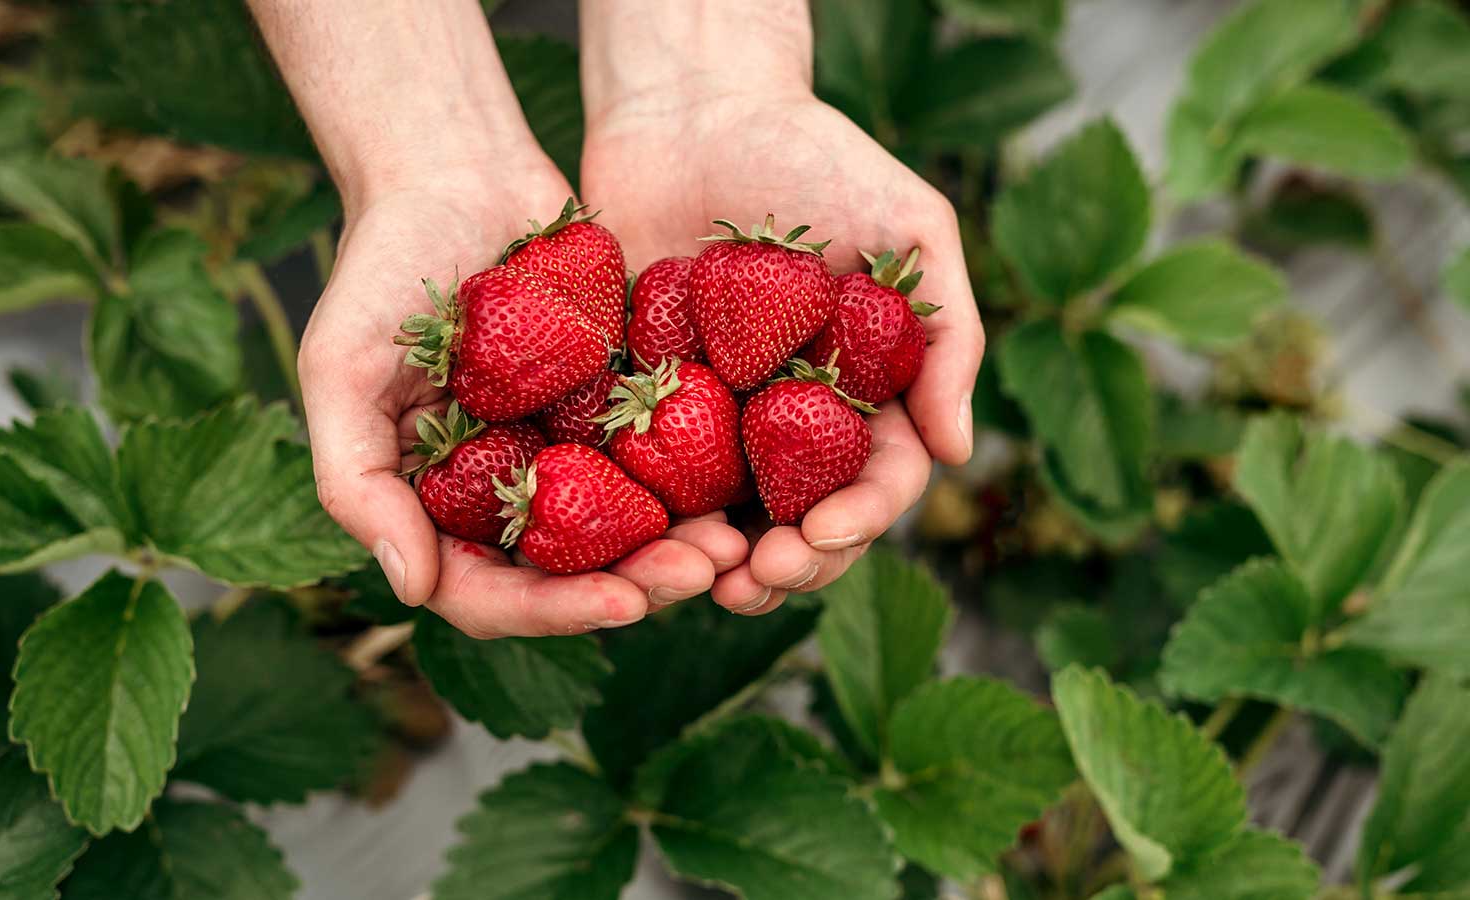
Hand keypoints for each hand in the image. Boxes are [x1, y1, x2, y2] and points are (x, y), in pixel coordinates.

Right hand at [301, 158, 747, 637]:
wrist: (458, 167)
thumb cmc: (382, 262)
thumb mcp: (340, 368)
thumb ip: (358, 481)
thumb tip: (413, 589)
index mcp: (437, 503)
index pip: (491, 592)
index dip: (554, 611)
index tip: (622, 602)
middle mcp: (504, 491)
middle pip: (573, 576)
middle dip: (639, 585)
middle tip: (704, 570)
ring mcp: (563, 451)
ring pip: (627, 531)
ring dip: (680, 546)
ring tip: (733, 542)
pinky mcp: (617, 404)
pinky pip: (664, 457)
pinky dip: (700, 478)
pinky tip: (744, 484)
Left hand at [581, 87, 984, 613]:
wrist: (693, 108)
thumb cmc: (815, 154)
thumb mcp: (911, 226)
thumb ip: (949, 334)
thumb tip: (957, 452)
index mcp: (863, 393)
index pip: (875, 480)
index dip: (857, 519)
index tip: (825, 533)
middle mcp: (792, 419)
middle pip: (803, 520)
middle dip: (791, 562)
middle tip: (761, 577)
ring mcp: (717, 416)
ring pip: (727, 519)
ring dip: (719, 563)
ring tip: (701, 581)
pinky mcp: (642, 401)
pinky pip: (646, 474)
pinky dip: (647, 519)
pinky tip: (637, 541)